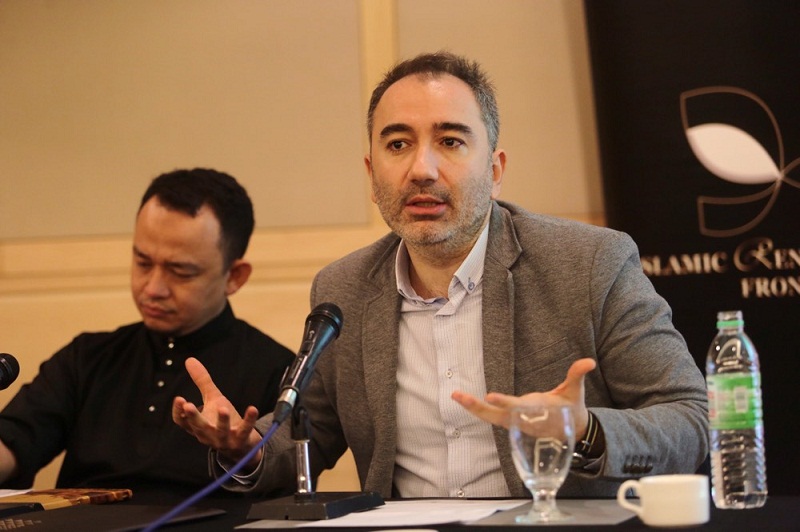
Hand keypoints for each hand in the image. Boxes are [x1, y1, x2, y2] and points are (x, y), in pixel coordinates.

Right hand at [172, 357, 262, 465]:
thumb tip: (189, 359)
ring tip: (223, 408)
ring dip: (221, 421)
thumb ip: (202, 381)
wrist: (241, 445)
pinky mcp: (241, 439)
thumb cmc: (222, 419)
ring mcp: (224, 439)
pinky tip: (252, 408)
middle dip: (193, 417)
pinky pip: (245, 430)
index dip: (179, 412)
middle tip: (188, 405)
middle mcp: (207, 435)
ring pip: (221, 431)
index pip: (183, 422)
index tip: (179, 399)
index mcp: (197, 426)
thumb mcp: (212, 399)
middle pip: (198, 427)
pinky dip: (249, 420)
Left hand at [451, 358, 595, 438]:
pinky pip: (491, 418)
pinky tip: (464, 401)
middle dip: (477, 407)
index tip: (490, 397)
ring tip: (456, 395)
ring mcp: (516, 422)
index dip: (504, 402)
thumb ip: (577, 375)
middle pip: (496, 416)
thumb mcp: (575, 392)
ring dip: (473, 408)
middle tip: (459, 396)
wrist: (571, 433)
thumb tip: (589, 361)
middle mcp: (523, 418)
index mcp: (537, 410)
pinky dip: (477, 410)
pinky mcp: (512, 423)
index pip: (518, 406)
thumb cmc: (571, 409)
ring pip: (490, 418)